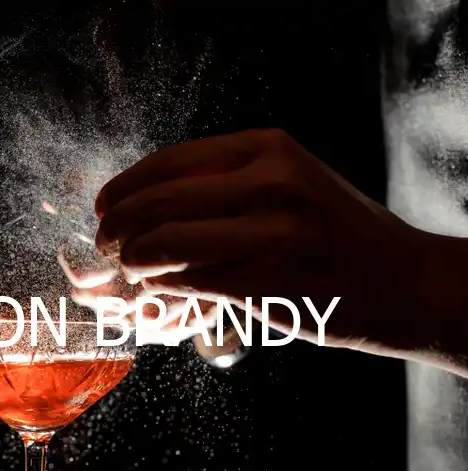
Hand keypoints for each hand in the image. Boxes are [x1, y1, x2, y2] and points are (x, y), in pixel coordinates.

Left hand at [93, 128, 448, 357]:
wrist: (400, 280)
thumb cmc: (332, 230)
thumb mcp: (288, 179)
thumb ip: (224, 181)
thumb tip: (142, 197)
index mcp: (267, 149)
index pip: (168, 162)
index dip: (124, 187)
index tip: (104, 205)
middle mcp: (267, 183)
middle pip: (157, 202)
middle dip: (117, 225)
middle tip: (106, 242)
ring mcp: (268, 233)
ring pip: (164, 244)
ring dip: (133, 258)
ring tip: (131, 266)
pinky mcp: (264, 281)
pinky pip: (186, 281)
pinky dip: (160, 285)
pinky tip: (159, 287)